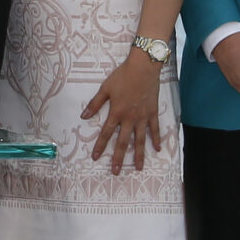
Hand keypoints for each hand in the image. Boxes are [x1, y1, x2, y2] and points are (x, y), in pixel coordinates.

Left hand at [81, 50, 165, 173]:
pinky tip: (156, 150)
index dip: (100, 146)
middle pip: (123, 142)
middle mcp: (130, 118)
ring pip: (140, 140)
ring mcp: (143, 117)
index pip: (106, 133)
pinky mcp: (153, 113)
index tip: (95, 158)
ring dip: (138, 155)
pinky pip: (155, 129)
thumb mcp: (105, 88)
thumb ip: (95, 104)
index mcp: (116, 112)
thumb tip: (83, 116)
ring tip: (137, 168)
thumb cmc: (122, 76)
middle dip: (118, 158)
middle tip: (115, 171)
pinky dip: (155, 139)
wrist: (143, 68)